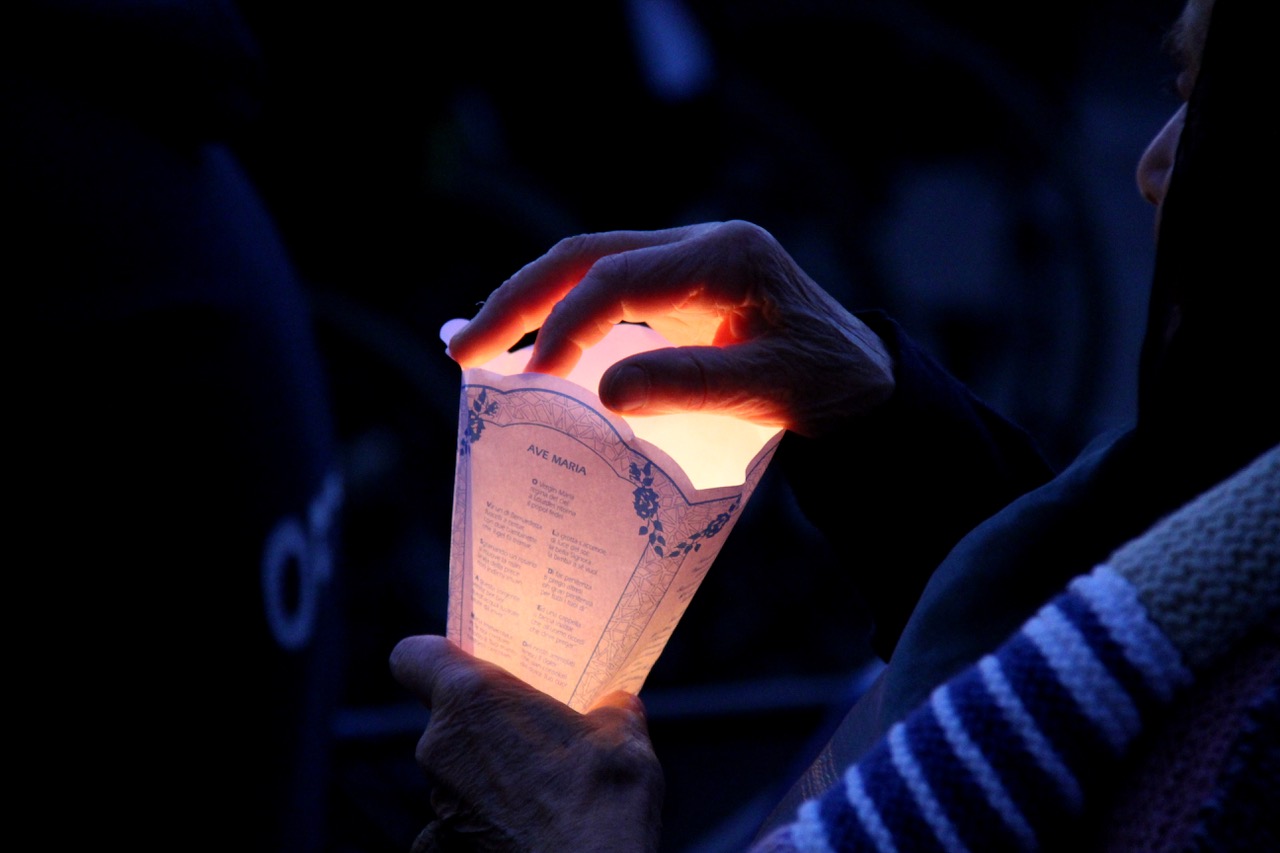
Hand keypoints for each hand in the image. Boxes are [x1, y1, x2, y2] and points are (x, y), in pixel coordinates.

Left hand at [390, 636, 663, 852]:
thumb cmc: (604, 796)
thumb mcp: (622, 732)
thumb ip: (608, 707)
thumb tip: (615, 707)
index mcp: (472, 697)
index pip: (413, 656)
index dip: (436, 654)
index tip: (471, 661)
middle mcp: (441, 745)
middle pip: (444, 711)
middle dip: (484, 714)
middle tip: (531, 718)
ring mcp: (442, 797)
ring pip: (455, 759)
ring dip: (490, 759)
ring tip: (544, 770)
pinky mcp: (451, 837)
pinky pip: (464, 801)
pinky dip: (491, 800)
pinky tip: (535, 807)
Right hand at [447, 220, 893, 436]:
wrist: (861, 380)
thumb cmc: (828, 383)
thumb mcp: (772, 389)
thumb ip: (691, 386)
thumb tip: (603, 392)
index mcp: (725, 256)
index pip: (621, 277)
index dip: (568, 324)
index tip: (532, 379)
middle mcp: (698, 244)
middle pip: (587, 255)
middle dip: (519, 300)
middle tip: (464, 350)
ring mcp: (683, 260)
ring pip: (585, 264)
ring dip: (526, 302)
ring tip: (468, 345)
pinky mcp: (674, 286)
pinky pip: (602, 288)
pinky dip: (557, 313)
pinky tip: (519, 342)